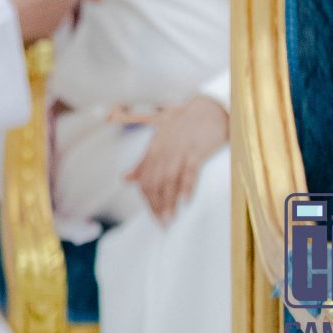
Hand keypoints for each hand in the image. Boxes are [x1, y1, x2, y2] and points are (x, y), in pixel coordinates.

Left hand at [119, 95, 227, 223]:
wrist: (207, 108)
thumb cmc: (183, 126)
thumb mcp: (159, 142)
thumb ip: (142, 162)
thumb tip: (124, 180)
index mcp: (153, 149)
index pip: (145, 180)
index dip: (148, 200)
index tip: (154, 217)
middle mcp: (163, 150)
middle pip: (155, 182)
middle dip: (157, 205)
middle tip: (162, 225)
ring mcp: (179, 150)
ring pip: (169, 179)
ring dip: (169, 201)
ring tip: (170, 219)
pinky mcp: (197, 149)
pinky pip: (190, 171)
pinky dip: (187, 186)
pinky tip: (185, 201)